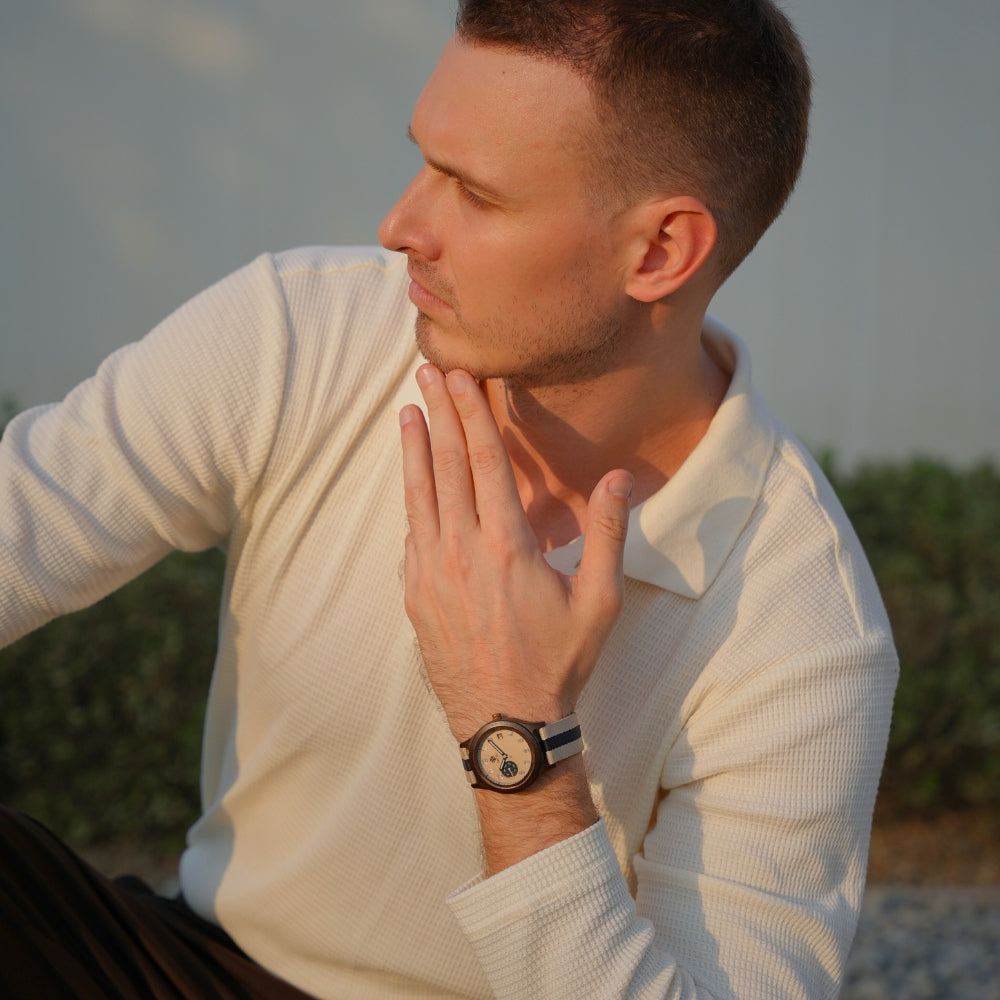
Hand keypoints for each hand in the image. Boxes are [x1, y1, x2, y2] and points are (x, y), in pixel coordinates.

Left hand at [399, 365, 632, 740]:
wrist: (506, 724)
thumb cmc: (558, 663)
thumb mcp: (598, 602)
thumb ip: (606, 535)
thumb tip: (620, 479)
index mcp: (507, 546)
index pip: (486, 462)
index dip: (472, 414)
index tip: (460, 377)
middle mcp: (461, 551)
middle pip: (447, 467)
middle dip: (438, 414)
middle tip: (428, 372)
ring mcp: (430, 573)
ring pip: (419, 496)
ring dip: (413, 450)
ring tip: (407, 412)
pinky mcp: (415, 594)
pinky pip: (412, 535)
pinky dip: (412, 500)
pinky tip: (413, 482)